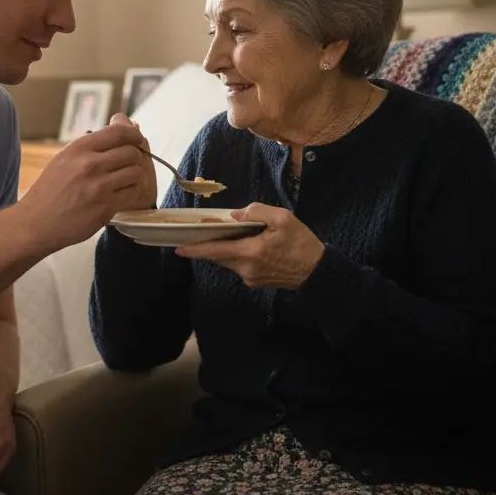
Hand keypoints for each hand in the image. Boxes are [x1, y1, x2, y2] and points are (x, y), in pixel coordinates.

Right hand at [18, 120, 151, 249]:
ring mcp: (99, 186)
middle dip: (134, 158)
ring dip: (134, 177)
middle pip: (131, 152)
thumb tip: (122, 127)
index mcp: (79, 148)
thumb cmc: (50, 190)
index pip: (118, 132)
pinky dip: (130, 193)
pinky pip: (133, 193)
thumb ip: (91, 146)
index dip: (134, 134)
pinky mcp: (106, 207)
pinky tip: (120, 195)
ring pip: (136, 172)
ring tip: (123, 182)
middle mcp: (90, 164)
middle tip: (128, 165)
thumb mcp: (64, 158)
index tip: (138, 140)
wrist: (36, 222)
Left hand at [174, 202, 324, 288]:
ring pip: (227, 261)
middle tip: (199, 233)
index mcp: (251, 252)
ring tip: (226, 235)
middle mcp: (246, 268)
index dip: (195, 250)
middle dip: (208, 245)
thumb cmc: (301, 243)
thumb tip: (235, 214)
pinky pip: (238, 266)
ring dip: (223, 249)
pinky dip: (236, 255)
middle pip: (218, 256)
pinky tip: (245, 245)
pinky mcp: (255, 282)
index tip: (178, 248)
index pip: (216, 251)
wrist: (317, 271)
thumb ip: (257, 212)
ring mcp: (250, 278)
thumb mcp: (283, 218)